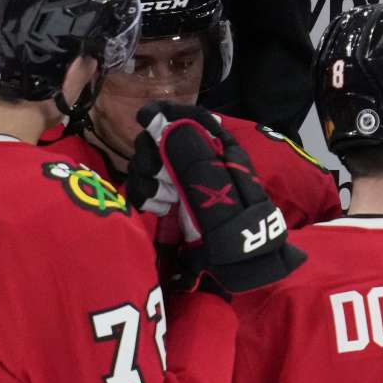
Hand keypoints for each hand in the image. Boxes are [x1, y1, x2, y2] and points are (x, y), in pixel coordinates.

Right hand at [127, 101, 305, 293]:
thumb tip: (166, 122)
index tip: (147, 119)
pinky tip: (158, 209)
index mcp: (217, 151)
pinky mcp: (168, 201)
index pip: (188, 117)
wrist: (240, 269)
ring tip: (166, 203)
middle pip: (158, 137)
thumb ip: (194, 157)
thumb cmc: (239, 231)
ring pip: (146, 161)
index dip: (166, 113)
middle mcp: (197, 161)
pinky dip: (144, 195)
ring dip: (148, 179)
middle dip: (153, 156)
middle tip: (164, 181)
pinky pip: (142, 187)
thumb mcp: (221, 191)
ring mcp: (181, 182)